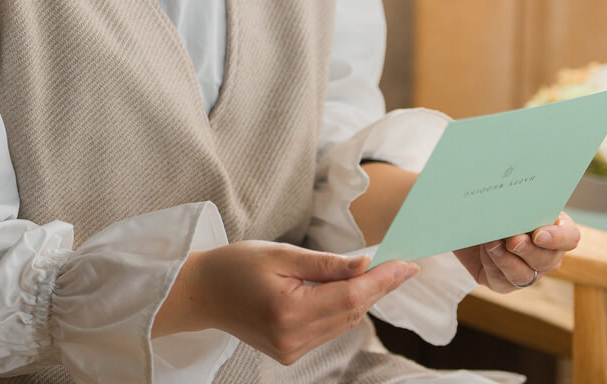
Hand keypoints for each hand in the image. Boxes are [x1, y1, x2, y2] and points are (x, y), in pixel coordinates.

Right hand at [155, 241, 418, 364]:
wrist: (200, 293)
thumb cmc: (236, 266)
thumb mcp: (281, 254)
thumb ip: (326, 264)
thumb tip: (365, 265)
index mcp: (289, 312)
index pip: (351, 297)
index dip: (383, 280)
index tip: (406, 264)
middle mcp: (292, 339)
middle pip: (352, 311)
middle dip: (380, 287)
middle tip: (403, 265)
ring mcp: (291, 350)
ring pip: (344, 322)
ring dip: (364, 298)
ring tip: (384, 273)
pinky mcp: (289, 353)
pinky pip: (329, 329)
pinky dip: (344, 308)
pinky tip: (350, 289)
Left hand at [453, 212, 580, 292]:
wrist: (469, 221)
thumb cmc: (495, 204)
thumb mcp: (507, 198)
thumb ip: (516, 201)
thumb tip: (513, 200)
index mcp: (555, 228)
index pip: (570, 237)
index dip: (558, 238)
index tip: (539, 234)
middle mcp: (546, 254)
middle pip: (548, 259)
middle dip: (529, 250)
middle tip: (513, 239)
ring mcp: (528, 271)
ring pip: (526, 275)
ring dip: (508, 260)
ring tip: (492, 244)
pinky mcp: (504, 283)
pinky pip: (503, 280)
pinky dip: (493, 265)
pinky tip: (485, 251)